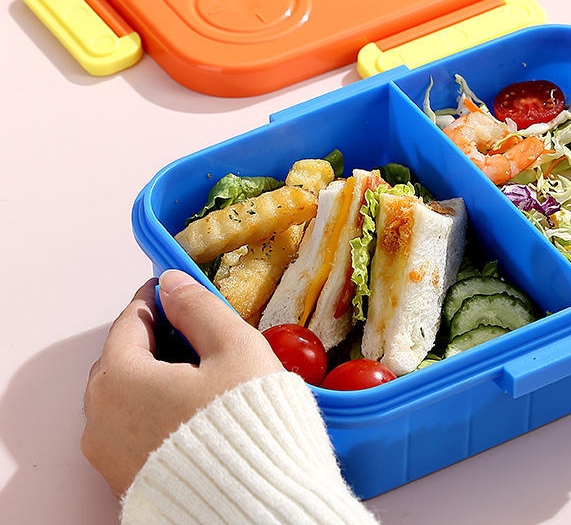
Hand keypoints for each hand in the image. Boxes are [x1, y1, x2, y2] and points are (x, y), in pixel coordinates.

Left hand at [81, 270, 283, 497]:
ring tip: (200, 365)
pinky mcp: (127, 482)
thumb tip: (174, 282)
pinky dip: (156, 407)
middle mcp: (101, 420)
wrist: (255, 507)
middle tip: (190, 323)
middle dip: (154, 335)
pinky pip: (133, 429)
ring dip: (155, 373)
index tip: (174, 286)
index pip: (131, 321)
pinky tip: (194, 405)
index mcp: (119, 379)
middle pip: (122, 358)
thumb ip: (200, 308)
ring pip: (126, 396)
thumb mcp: (233, 347)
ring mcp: (110, 457)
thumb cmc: (246, 426)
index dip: (156, 297)